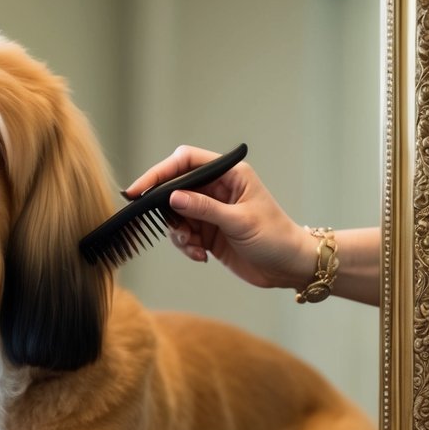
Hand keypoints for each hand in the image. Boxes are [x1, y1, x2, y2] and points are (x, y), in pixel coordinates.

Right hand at [125, 145, 310, 290]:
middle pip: (175, 190)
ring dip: (179, 234)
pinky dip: (186, 247)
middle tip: (175, 230)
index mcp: (229, 175)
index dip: (160, 173)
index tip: (138, 191)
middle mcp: (217, 189)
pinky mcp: (208, 232)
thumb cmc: (275, 238)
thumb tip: (172, 197)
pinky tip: (201, 256)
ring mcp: (211, 211)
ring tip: (194, 248)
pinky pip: (184, 235)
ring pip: (176, 216)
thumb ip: (204, 209)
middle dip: (168, 212)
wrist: (289, 267)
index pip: (186, 162)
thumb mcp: (239, 222)